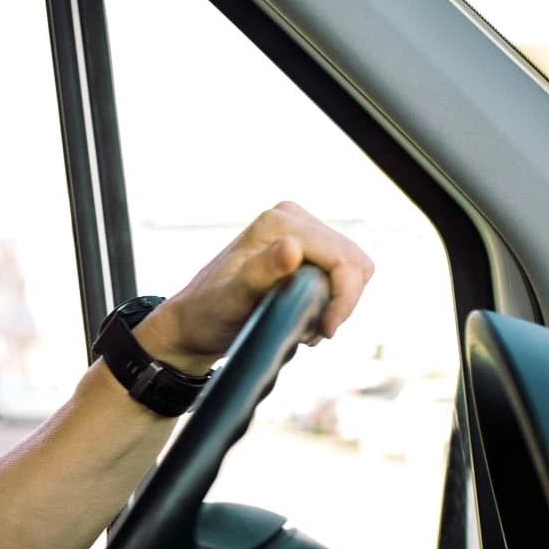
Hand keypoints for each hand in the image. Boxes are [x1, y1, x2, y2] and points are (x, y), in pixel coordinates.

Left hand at [133, 203, 373, 375]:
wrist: (195, 322)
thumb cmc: (208, 313)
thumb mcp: (233, 298)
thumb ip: (261, 272)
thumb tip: (293, 247)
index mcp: (279, 222)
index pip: (342, 258)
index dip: (344, 298)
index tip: (325, 331)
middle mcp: (291, 217)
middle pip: (354, 261)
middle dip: (342, 301)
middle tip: (313, 331)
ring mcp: (300, 231)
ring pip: (353, 268)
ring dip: (338, 302)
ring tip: (305, 325)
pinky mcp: (306, 248)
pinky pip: (342, 273)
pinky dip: (332, 299)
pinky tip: (304, 315)